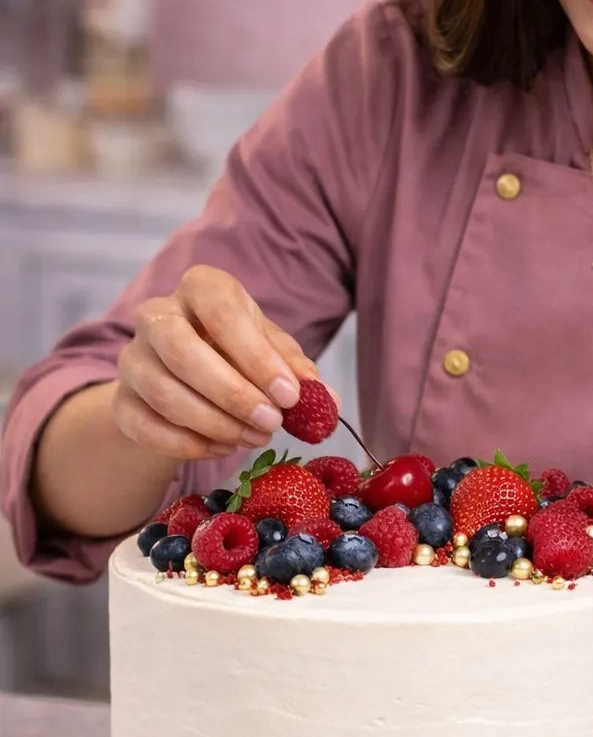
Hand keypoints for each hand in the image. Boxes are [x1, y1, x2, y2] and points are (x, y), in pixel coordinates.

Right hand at [114, 264, 323, 461]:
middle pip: (181, 350)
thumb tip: (326, 401)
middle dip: (232, 393)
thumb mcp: (270, 351)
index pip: (221, 311)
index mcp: (201, 288)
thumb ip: (297, 371)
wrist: (185, 378)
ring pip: (164, 392)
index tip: (290, 395)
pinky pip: (147, 427)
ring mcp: (132, 358)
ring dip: (216, 424)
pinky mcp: (121, 401)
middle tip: (272, 423)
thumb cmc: (236, 354)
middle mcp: (157, 315)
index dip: (256, 356)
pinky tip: (223, 448)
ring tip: (255, 437)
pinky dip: (189, 445)